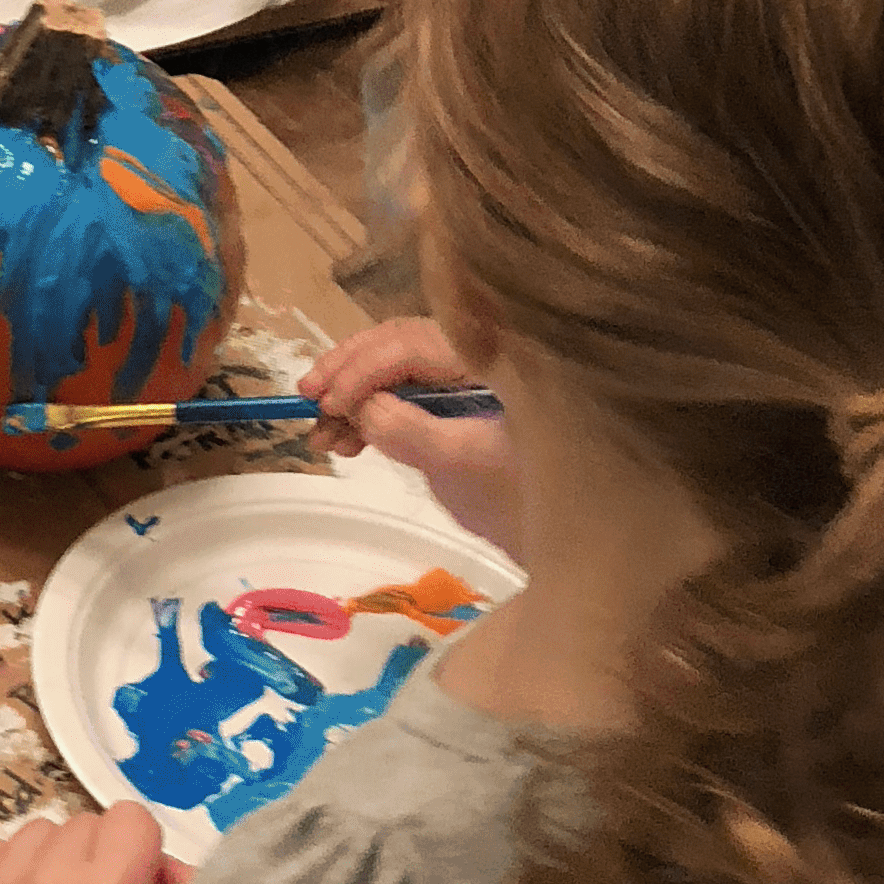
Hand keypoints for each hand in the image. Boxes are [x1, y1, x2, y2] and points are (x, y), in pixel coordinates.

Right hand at [312, 316, 521, 558]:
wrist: (575, 541)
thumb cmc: (527, 501)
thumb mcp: (460, 466)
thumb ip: (405, 430)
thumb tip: (357, 404)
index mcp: (498, 354)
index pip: (414, 342)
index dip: (363, 369)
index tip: (327, 406)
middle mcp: (488, 349)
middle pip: (403, 342)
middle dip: (350, 372)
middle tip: (308, 401)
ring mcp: (478, 374)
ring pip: (401, 366)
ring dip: (356, 394)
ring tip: (322, 435)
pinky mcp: (469, 399)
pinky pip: (413, 389)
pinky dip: (377, 409)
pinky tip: (348, 438)